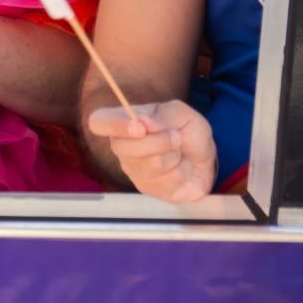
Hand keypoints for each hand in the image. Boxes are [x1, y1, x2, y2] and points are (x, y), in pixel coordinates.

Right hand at [87, 100, 217, 201]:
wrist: (203, 155)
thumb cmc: (186, 130)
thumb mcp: (180, 113)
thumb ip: (162, 116)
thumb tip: (142, 123)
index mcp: (122, 122)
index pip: (98, 122)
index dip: (114, 125)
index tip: (139, 128)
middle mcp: (121, 148)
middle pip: (124, 148)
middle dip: (159, 141)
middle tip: (177, 136)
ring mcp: (133, 171)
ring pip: (151, 165)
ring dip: (175, 155)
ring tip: (179, 152)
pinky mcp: (148, 190)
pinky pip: (166, 182)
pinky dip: (182, 171)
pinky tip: (181, 167)